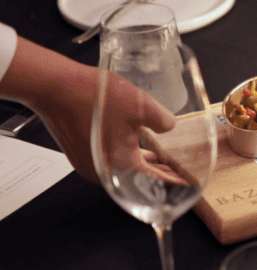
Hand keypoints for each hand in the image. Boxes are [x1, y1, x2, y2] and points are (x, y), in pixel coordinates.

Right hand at [35, 64, 176, 184]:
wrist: (55, 87)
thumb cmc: (92, 97)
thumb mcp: (142, 106)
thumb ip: (163, 120)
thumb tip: (170, 126)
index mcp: (122, 165)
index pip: (157, 178)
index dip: (175, 178)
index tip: (188, 182)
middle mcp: (105, 170)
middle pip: (140, 173)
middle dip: (160, 169)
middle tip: (177, 169)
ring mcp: (90, 162)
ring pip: (124, 163)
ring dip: (142, 157)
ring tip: (160, 155)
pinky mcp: (81, 151)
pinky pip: (109, 155)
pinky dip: (125, 150)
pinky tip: (134, 139)